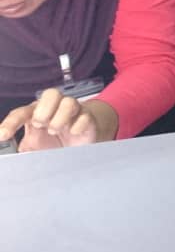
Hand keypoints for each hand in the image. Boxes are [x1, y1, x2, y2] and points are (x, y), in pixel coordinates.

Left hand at [0, 88, 116, 151]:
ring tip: (55, 131)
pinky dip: (78, 125)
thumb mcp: (35, 148)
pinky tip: (73, 133)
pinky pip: (85, 115)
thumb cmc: (54, 143)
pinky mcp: (88, 119)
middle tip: (40, 124)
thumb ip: (25, 148)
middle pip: (51, 94)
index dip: (11, 123)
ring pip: (69, 101)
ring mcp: (73, 112)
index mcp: (37, 113)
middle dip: (43, 109)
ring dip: (60, 117)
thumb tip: (12, 157)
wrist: (79, 146)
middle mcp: (55, 108)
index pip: (22, 112)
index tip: (3, 136)